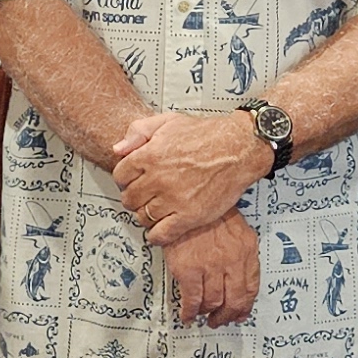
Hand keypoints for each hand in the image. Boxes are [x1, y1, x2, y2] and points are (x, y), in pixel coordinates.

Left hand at [112, 108, 265, 244]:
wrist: (239, 148)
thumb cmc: (208, 135)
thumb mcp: (168, 121)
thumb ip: (139, 131)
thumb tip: (118, 149)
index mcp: (150, 155)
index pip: (120, 176)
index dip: (125, 180)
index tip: (132, 182)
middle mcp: (158, 178)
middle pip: (129, 199)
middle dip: (134, 198)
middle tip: (144, 197)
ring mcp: (173, 199)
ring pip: (143, 217)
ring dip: (146, 216)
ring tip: (155, 210)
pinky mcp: (189, 216)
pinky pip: (162, 234)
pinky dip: (156, 236)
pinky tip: (159, 230)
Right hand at [163, 212, 261, 328]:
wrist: (184, 197)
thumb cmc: (207, 211)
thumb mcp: (235, 227)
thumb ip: (240, 252)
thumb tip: (239, 280)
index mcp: (247, 248)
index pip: (251, 287)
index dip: (245, 306)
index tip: (240, 313)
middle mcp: (232, 259)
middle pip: (235, 300)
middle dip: (227, 315)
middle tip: (220, 320)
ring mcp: (211, 266)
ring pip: (213, 303)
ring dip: (208, 314)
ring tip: (203, 315)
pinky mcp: (189, 270)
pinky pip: (192, 300)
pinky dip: (190, 312)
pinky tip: (187, 314)